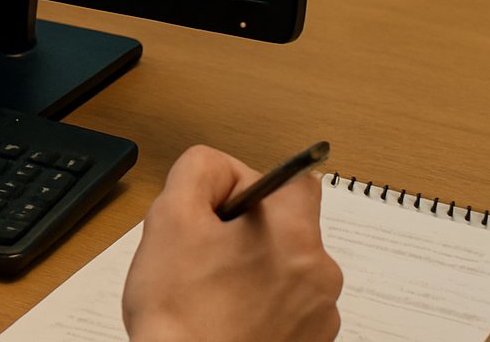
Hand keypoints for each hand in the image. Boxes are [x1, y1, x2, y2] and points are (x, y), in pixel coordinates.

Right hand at [121, 145, 341, 341]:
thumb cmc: (179, 313)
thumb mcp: (169, 217)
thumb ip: (198, 171)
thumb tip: (218, 171)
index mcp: (294, 238)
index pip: (293, 180)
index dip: (249, 184)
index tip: (218, 209)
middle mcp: (320, 278)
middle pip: (287, 228)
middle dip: (246, 231)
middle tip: (203, 253)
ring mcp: (319, 319)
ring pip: (285, 269)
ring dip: (253, 270)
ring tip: (211, 292)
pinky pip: (286, 307)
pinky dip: (259, 306)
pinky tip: (224, 318)